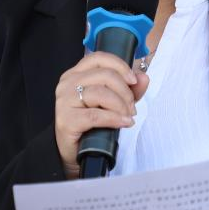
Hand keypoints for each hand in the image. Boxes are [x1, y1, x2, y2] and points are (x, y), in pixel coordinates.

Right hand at [54, 53, 148, 178]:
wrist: (75, 151)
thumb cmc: (92, 124)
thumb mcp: (114, 102)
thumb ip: (130, 89)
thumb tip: (143, 77)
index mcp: (76, 74)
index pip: (99, 58)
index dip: (120, 66)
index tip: (133, 80)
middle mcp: (68, 83)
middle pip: (104, 76)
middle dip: (125, 92)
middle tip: (131, 108)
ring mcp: (65, 101)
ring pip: (101, 93)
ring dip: (121, 106)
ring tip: (127, 116)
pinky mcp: (67, 120)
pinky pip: (96, 115)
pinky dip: (114, 118)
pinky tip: (123, 123)